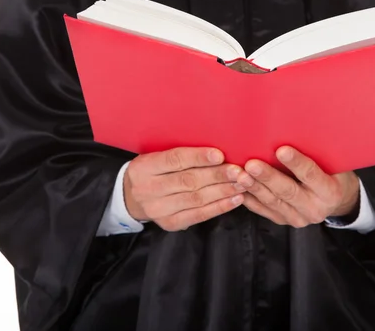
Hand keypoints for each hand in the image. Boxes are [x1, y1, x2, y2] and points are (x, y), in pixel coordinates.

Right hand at [124, 147, 244, 230]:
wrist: (131, 197)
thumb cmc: (153, 171)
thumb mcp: (156, 157)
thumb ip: (180, 154)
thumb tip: (216, 151)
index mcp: (144, 167)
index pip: (174, 160)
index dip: (198, 157)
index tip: (220, 155)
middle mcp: (148, 189)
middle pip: (188, 181)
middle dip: (217, 175)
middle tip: (239, 171)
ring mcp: (158, 209)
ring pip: (196, 199)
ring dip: (223, 191)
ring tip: (242, 184)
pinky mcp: (170, 223)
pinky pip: (199, 215)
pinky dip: (219, 207)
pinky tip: (235, 199)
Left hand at [238, 146, 359, 227]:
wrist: (335, 200)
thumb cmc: (331, 172)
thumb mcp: (331, 163)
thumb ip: (314, 153)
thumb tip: (293, 128)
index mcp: (330, 192)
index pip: (311, 175)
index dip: (296, 163)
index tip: (281, 150)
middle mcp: (314, 209)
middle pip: (288, 191)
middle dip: (268, 177)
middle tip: (252, 164)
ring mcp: (298, 218)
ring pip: (272, 201)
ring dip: (254, 187)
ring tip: (240, 174)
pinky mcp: (283, 220)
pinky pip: (263, 210)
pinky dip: (249, 198)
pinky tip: (237, 186)